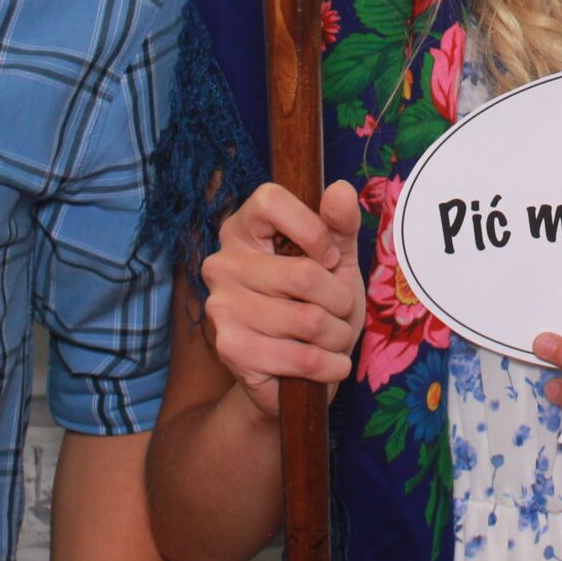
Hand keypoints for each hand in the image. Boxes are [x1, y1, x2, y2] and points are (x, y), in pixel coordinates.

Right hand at [200, 181, 363, 419]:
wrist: (297, 370)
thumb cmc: (316, 303)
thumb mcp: (336, 258)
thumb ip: (340, 224)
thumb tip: (340, 189)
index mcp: (242, 228)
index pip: (270, 201)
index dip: (314, 229)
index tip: (329, 257)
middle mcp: (221, 263)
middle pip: (304, 274)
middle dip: (340, 300)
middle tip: (338, 310)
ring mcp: (221, 307)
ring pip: (308, 319)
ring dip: (337, 336)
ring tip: (331, 338)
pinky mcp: (230, 349)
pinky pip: (301, 357)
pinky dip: (329, 365)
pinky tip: (326, 364)